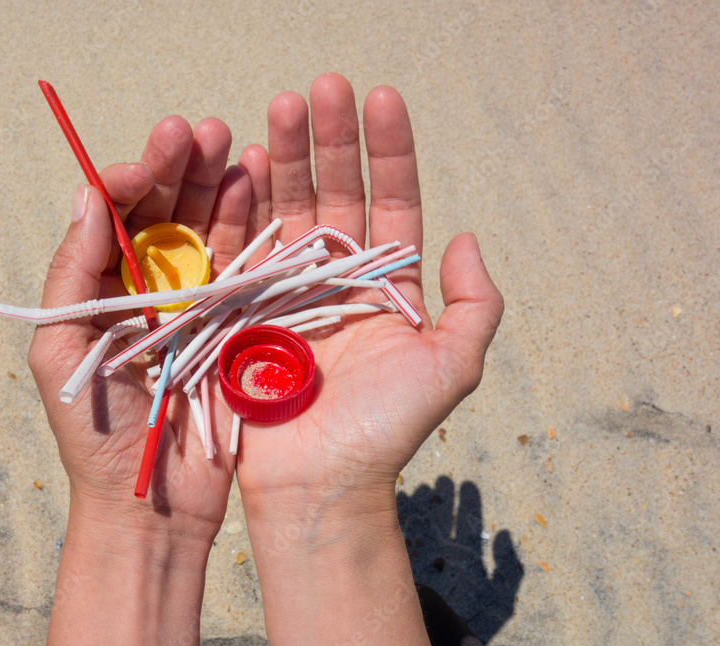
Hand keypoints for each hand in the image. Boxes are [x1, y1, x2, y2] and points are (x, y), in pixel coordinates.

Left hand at [30, 115, 251, 645]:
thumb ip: (71, 276)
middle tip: (199, 131)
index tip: (149, 161)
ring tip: (235, 140)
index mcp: (101, 291)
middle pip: (165, 212)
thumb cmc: (96, 438)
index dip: (130, 180)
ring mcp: (197, 304)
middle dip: (180, 168)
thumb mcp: (62, 353)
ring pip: (209, 229)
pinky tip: (264, 184)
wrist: (154, 504)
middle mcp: (149, 288)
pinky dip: (256, 224)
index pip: (113, 217)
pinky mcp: (239, 326)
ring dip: (220, 183)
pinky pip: (247, 266)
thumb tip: (86, 198)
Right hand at [233, 73, 503, 645]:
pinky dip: (246, 203)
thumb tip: (465, 238)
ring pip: (289, 208)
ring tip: (283, 107)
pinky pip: (246, 246)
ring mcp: (287, 289)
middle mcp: (337, 278)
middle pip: (336, 192)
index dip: (389, 150)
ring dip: (288, 157)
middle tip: (322, 87)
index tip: (381, 98)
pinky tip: (248, 161)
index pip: (392, 201)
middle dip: (331, 139)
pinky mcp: (245, 307)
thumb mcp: (451, 367)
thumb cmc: (386, 430)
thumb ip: (474, 305)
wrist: (319, 483)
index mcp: (387, 284)